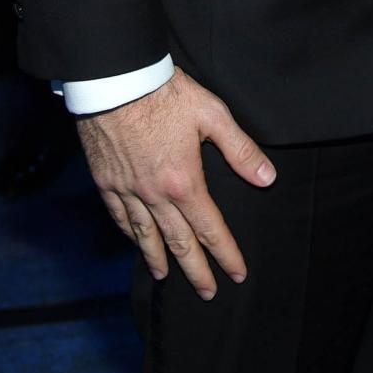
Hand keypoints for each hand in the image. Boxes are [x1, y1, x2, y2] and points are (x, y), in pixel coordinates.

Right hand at [76, 67, 275, 298]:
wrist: (116, 80)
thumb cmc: (167, 93)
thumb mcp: (212, 115)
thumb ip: (240, 150)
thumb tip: (267, 178)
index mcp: (184, 181)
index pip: (209, 227)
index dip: (225, 253)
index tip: (237, 273)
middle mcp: (154, 194)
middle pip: (177, 242)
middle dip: (195, 270)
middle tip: (208, 292)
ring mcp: (127, 190)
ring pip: (145, 235)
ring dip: (158, 259)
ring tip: (166, 277)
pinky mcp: (105, 181)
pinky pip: (119, 217)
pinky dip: (129, 235)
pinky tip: (135, 241)